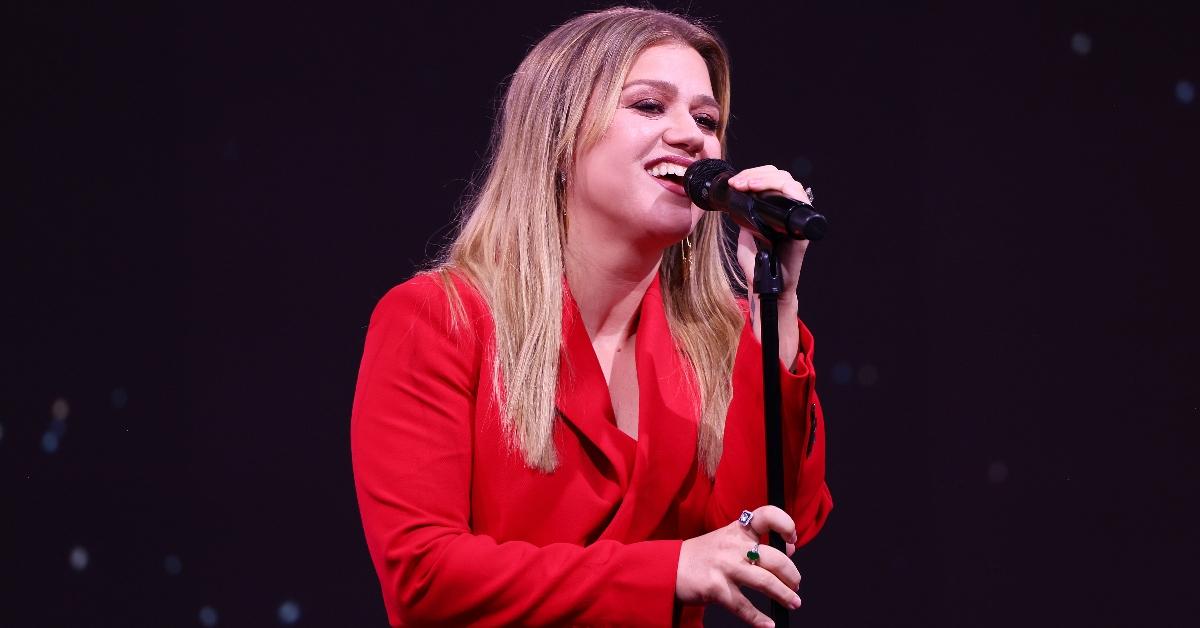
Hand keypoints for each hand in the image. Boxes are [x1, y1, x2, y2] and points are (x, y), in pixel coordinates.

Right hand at [676, 506, 802, 626]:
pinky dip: (758, 619)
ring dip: (784, 595)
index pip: (767, 516)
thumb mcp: (728, 539)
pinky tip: (768, 624)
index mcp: (738, 530)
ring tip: (793, 603)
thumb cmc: (704, 554)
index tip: (792, 540)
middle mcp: (733, 545)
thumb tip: (789, 552)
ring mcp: (725, 567)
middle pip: (774, 558)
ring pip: (765, 582)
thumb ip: (754, 542)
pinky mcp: (716, 588)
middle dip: (792, 575)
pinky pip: (744, 606)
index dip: (785, 525)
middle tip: (795, 585)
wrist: (670, 567)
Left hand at [729, 165, 811, 365]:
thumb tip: (739, 199)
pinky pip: (800, 199)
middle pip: (780, 177)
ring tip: (746, 184)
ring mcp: (797, 219)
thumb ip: (745, 218)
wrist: (765, 286)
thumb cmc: (757, 264)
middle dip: (757, 174)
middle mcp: (788, 212)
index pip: (770, 181)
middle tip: (739, 182)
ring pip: (790, 182)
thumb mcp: (746, 234)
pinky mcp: (801, 228)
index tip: (735, 182)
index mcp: (776, 211)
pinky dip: (782, 189)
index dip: (754, 175)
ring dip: (765, 178)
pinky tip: (759, 191)